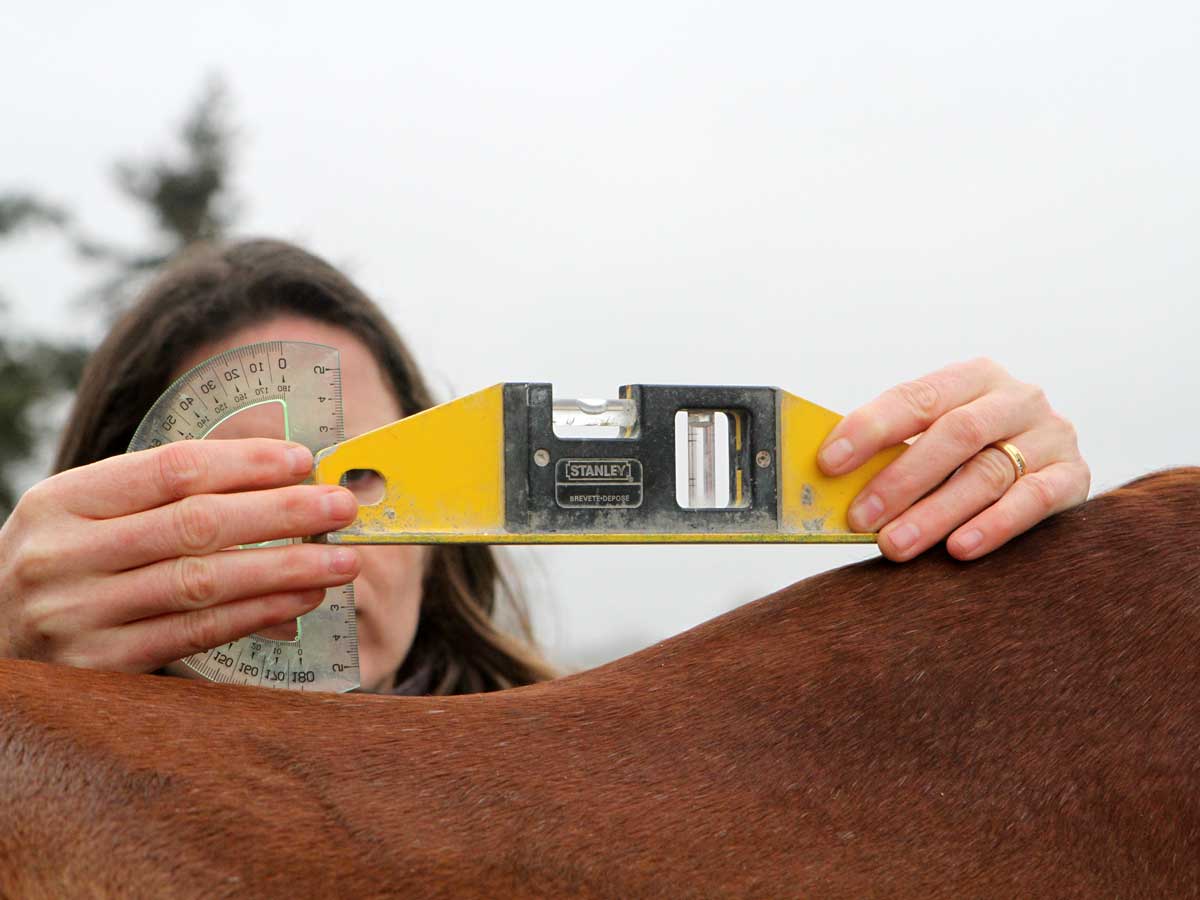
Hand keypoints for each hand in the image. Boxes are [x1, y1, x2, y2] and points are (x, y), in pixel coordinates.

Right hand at [0, 439, 360, 671]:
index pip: (170, 470)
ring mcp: (78, 616)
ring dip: (284, 569)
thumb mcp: (91, 515)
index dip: (244, 463)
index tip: (304, 461)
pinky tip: (302, 599)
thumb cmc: (70, 563)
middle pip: (194, 525)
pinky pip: (196, 634)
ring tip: (342, 559)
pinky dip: (257, 614)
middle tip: (341, 507)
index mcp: (64, 501)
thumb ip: (168, 495)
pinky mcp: (101, 668)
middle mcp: (64, 556)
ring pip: (202, 583)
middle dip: (281, 514)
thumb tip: (282, 477)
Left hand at [816, 357, 1089, 561]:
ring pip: (988, 473)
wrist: (1049, 473)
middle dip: (901, 479)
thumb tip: (830, 482)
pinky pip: (1033, 500)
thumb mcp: (935, 438)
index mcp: (973, 378)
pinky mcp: (1074, 476)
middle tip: (861, 518)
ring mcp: (1052, 435)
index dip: (870, 428)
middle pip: (956, 435)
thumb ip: (894, 451)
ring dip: (935, 513)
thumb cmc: (968, 458)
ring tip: (895, 545)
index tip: (829, 462)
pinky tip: (959, 548)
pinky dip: (994, 525)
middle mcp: (1017, 398)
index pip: (917, 397)